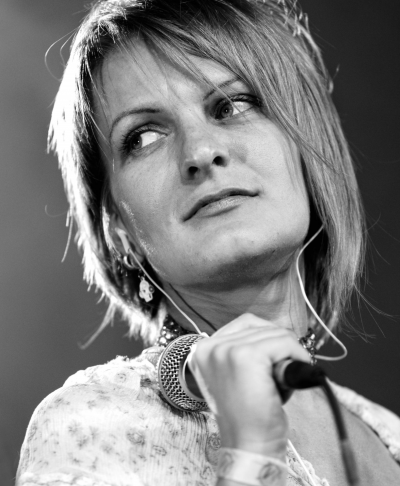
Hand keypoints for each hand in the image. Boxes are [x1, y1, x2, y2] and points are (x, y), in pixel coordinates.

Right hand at [188, 313, 309, 457]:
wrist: (250, 446)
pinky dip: (296, 355)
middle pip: (260, 326)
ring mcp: (226, 350)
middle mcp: (210, 346)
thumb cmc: (249, 415)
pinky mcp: (245, 356)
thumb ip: (246, 350)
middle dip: (279, 348)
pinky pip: (284, 342)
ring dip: (288, 354)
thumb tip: (280, 333)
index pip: (245, 323)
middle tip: (279, 377)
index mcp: (204, 350)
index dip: (268, 339)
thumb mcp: (239, 375)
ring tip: (280, 382)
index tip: (274, 361)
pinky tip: (291, 376)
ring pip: (275, 334)